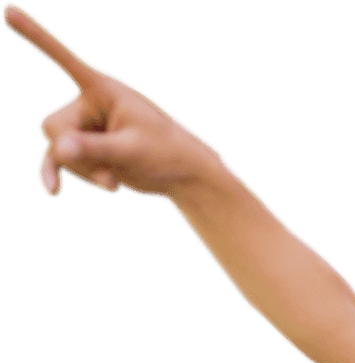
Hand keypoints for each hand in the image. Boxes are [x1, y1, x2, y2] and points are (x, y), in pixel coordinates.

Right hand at [3, 3, 215, 198]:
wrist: (178, 174)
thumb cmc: (164, 153)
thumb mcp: (133, 151)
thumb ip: (97, 149)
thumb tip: (60, 149)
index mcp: (103, 89)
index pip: (64, 59)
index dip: (35, 36)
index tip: (8, 11)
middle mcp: (86, 104)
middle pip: (53, 127)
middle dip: (76, 155)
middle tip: (110, 170)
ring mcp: (81, 128)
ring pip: (56, 149)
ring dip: (82, 171)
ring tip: (114, 182)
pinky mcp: (82, 149)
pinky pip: (56, 161)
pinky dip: (55, 176)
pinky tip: (55, 192)